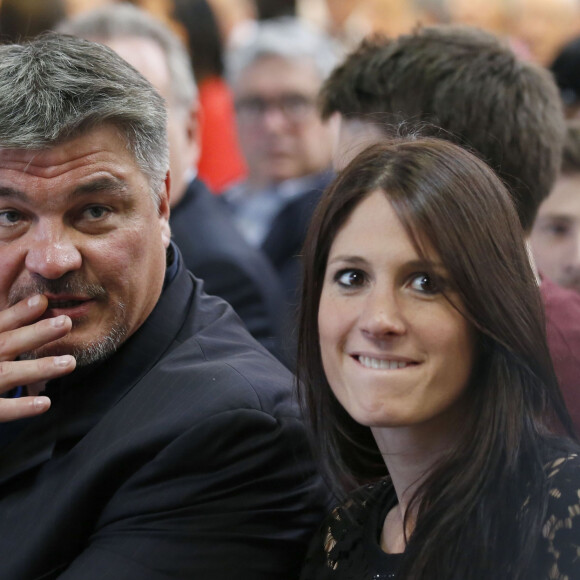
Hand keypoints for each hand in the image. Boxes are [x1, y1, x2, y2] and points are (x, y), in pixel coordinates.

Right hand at [0, 295, 75, 421]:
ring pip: (7, 374)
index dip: (18, 313)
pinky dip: (20, 407)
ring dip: (39, 368)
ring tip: (69, 363)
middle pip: (5, 344)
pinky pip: (0, 410)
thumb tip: (39, 301)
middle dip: (36, 334)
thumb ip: (6, 323)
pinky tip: (45, 403)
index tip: (42, 301)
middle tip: (66, 322)